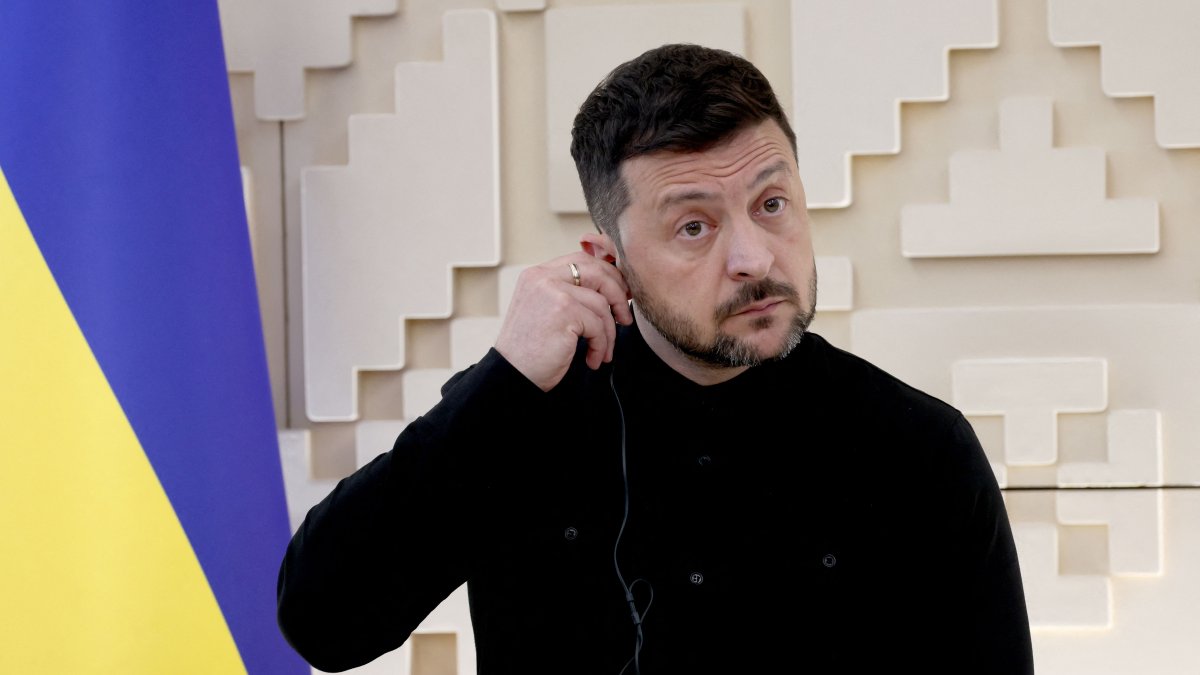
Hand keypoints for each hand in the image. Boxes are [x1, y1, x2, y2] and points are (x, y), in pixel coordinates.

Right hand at [495, 250, 632, 390]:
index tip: (619, 295)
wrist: (512, 376)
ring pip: (601, 303)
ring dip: (609, 331)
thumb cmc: (530, 350)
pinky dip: (601, 345)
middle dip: (618, 294)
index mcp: (537, 274)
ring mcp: (553, 291)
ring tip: (602, 351)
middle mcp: (542, 277)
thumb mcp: (545, 311)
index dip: (607, 275)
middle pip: (597, 271)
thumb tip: (609, 287)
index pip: (581, 260)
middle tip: (624, 318)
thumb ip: (568, 294)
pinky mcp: (564, 311)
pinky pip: (598, 325)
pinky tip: (592, 359)